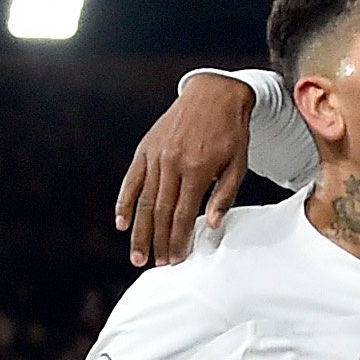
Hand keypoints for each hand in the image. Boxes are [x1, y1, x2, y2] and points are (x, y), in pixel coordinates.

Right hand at [115, 76, 254, 268]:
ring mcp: (156, 156)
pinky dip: (124, 202)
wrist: (214, 93)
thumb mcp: (238, 164)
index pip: (183, 215)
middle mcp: (172, 163)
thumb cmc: (231, 133)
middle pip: (161, 213)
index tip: (176, 261)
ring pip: (144, 201)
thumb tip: (211, 227)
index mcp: (198, 170)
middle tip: (157, 266)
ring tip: (138, 256)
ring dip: (140, 231)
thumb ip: (224, 196)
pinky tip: (120, 224)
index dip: (178, 240)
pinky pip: (131, 180)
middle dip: (159, 243)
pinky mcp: (146, 149)